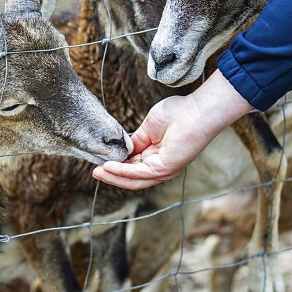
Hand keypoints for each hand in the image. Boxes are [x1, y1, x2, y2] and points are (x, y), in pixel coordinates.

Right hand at [92, 71, 251, 189]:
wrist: (197, 111)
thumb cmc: (179, 113)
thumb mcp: (149, 127)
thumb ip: (136, 140)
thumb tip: (123, 149)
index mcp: (157, 156)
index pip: (133, 167)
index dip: (116, 166)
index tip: (100, 161)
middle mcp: (160, 167)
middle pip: (132, 178)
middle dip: (112, 175)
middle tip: (95, 171)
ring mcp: (163, 169)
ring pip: (133, 179)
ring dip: (113, 176)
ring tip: (97, 171)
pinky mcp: (164, 168)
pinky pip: (138, 173)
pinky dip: (122, 171)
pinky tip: (108, 166)